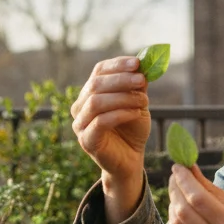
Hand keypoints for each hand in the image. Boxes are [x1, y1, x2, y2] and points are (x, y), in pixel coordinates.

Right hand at [71, 57, 150, 223]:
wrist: (130, 160)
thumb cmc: (132, 130)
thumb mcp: (138, 103)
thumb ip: (137, 86)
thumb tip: (144, 64)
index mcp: (90, 93)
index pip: (99, 71)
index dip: (117, 65)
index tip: (137, 63)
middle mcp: (80, 106)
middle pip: (96, 84)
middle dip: (121, 80)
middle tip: (142, 80)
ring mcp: (80, 124)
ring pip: (96, 102)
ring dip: (123, 97)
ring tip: (144, 101)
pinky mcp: (86, 140)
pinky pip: (100, 121)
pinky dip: (120, 114)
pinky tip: (136, 113)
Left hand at [167, 165, 223, 223]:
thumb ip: (211, 188)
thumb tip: (190, 168)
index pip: (198, 198)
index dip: (184, 180)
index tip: (178, 166)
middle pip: (184, 210)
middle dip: (175, 189)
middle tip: (175, 177)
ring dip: (172, 205)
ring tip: (178, 195)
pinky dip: (172, 222)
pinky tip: (177, 213)